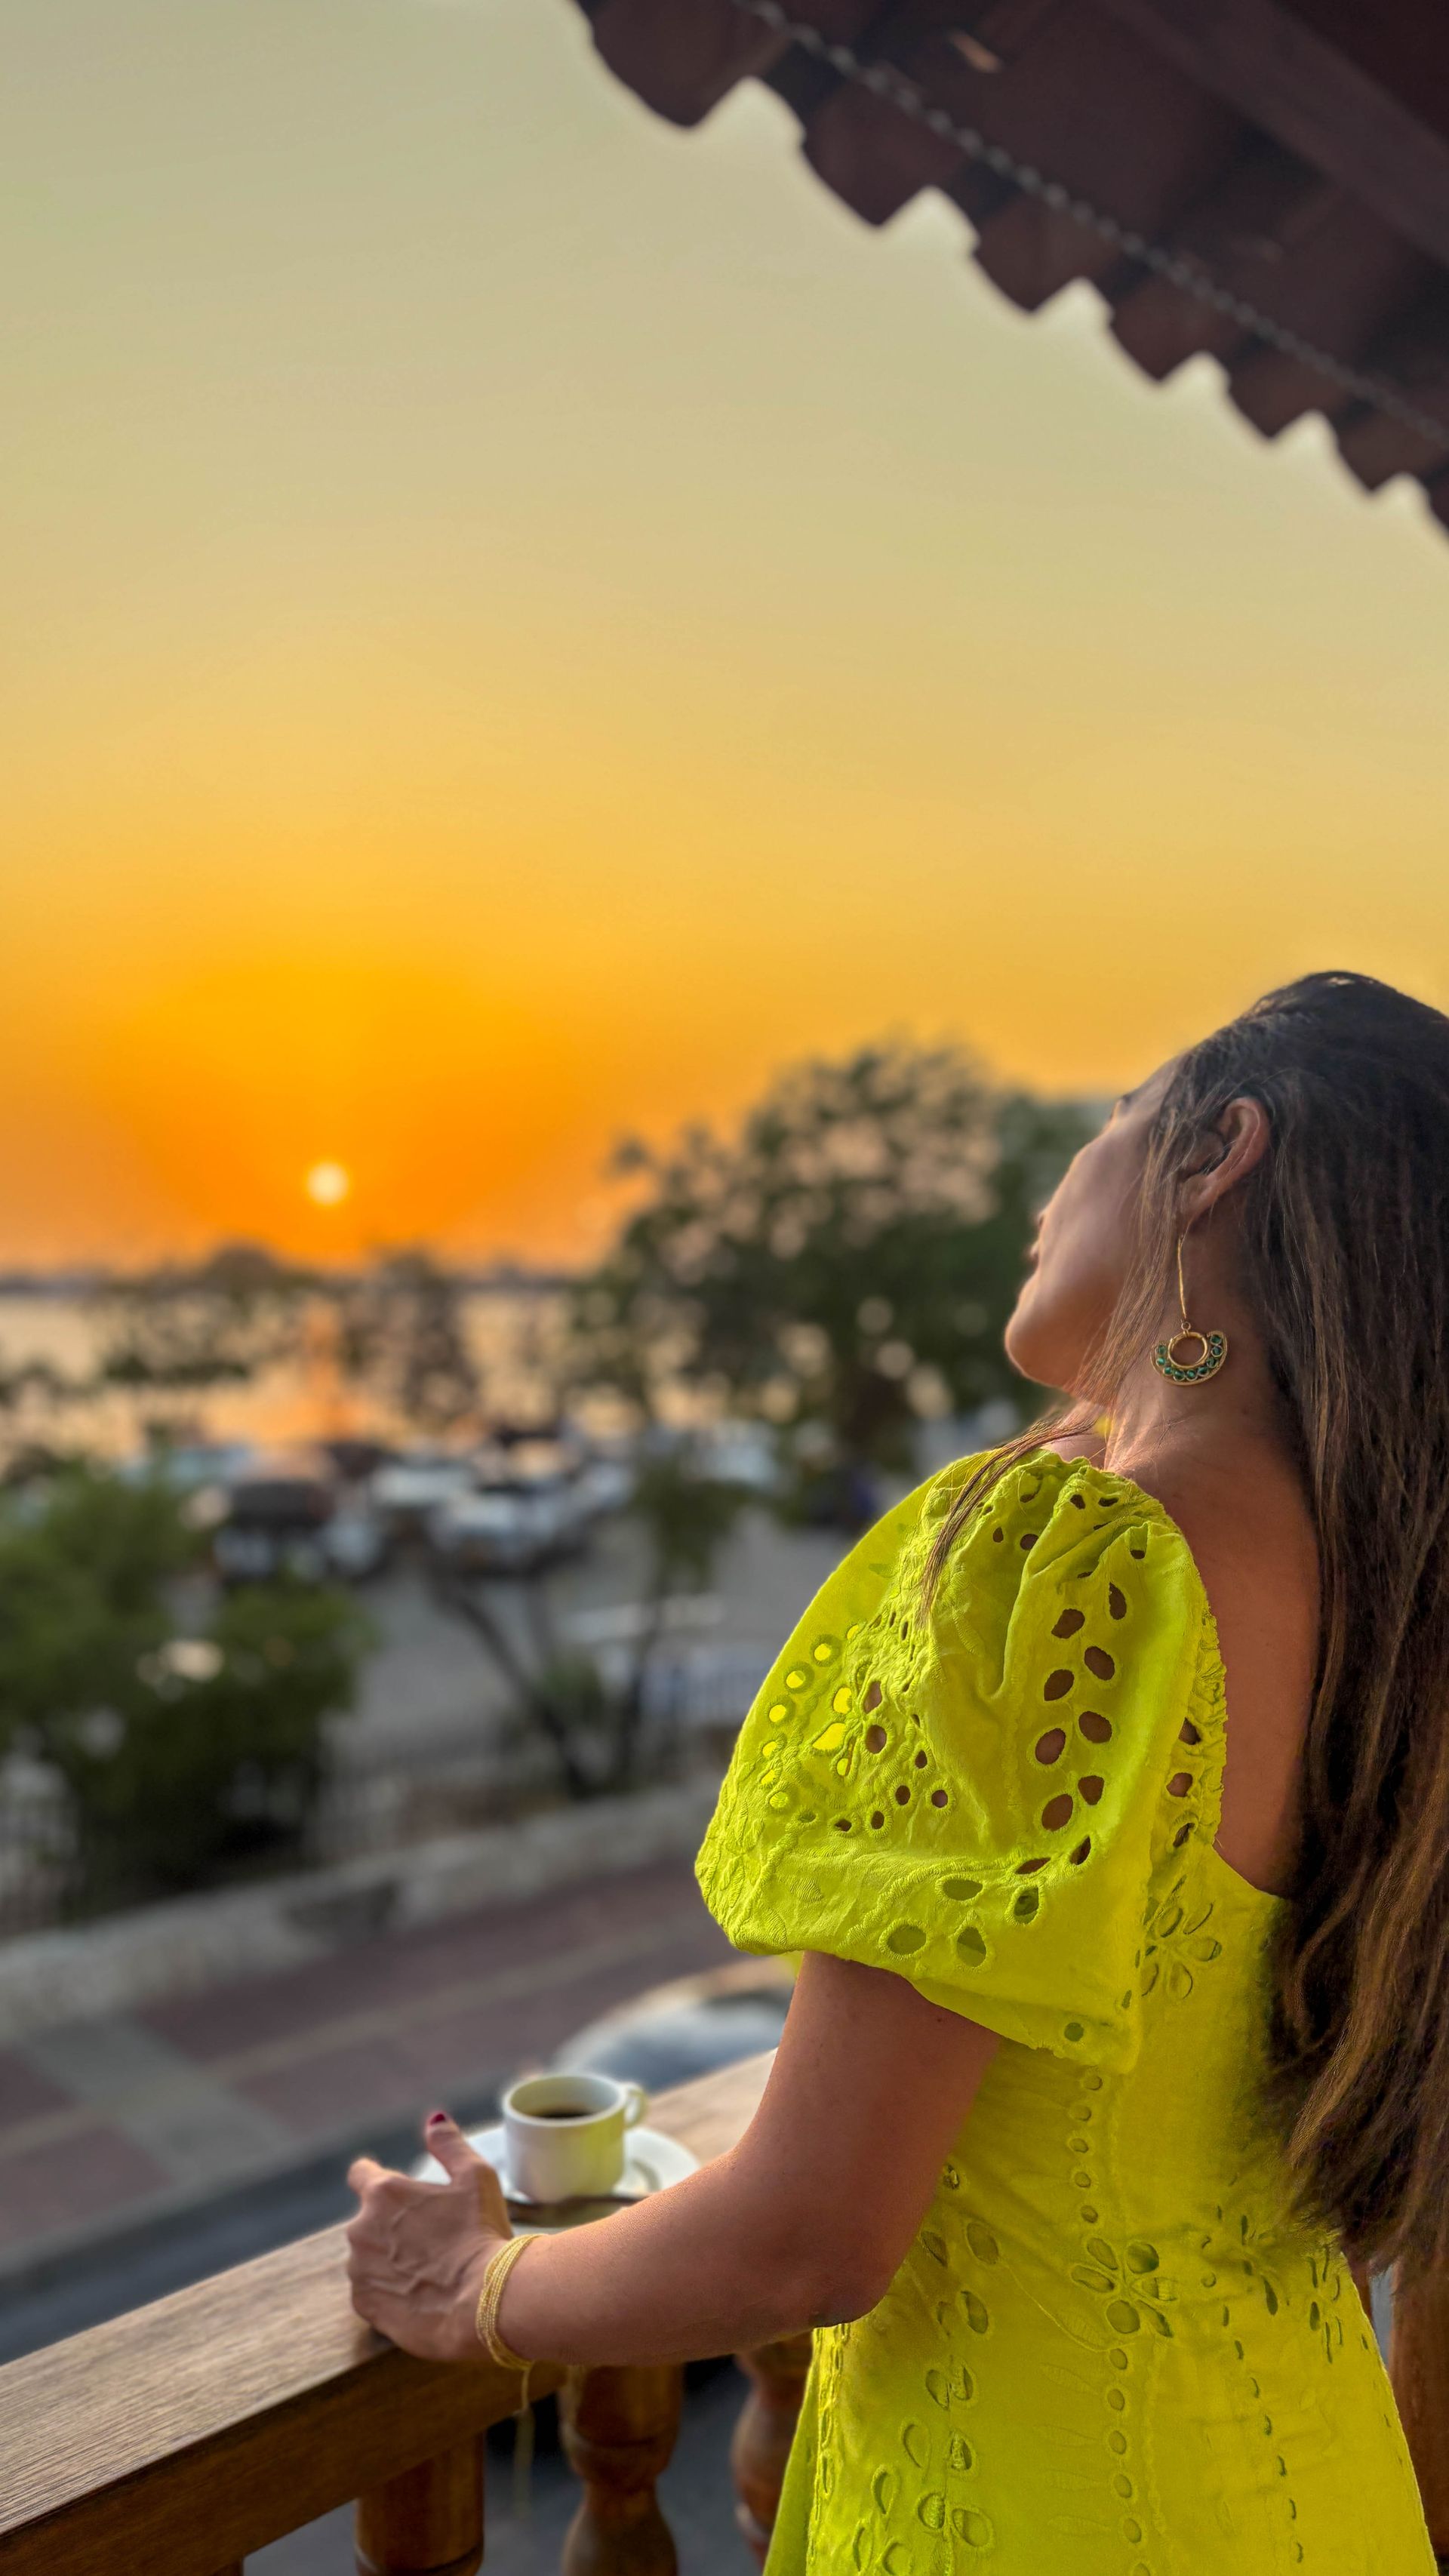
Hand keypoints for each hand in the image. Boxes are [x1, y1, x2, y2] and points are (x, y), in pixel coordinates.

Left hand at [346, 2110, 511, 2360]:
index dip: (377, 2178)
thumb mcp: (477, 2177)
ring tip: (426, 2273)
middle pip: (368, 2220)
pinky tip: (418, 2296)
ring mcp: (359, 2270)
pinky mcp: (364, 2305)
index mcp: (384, 2192)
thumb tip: (433, 2120)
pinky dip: (387, 2293)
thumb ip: (449, 2145)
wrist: (484, 2303)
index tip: (396, 2193)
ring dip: (387, 2260)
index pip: (360, 2173)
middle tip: (429, 2240)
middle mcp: (361, 2228)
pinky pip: (369, 2293)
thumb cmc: (482, 2234)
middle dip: (391, 2226)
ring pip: (367, 2258)